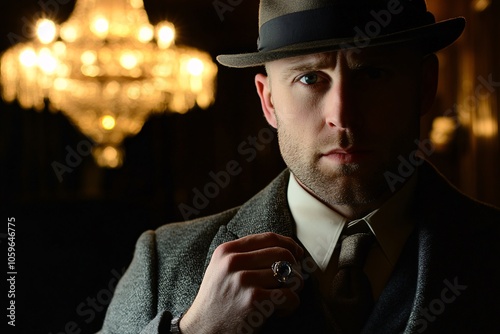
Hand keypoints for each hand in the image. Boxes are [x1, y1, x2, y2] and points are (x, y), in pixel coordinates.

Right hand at [180, 232, 303, 333]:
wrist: (202, 329)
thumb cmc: (217, 300)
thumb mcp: (221, 268)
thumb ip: (244, 254)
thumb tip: (284, 248)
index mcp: (227, 251)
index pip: (269, 237)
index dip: (289, 244)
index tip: (297, 254)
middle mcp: (233, 262)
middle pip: (283, 254)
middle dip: (295, 268)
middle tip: (292, 282)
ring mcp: (243, 280)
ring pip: (289, 275)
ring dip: (293, 289)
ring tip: (283, 299)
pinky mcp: (254, 300)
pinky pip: (289, 296)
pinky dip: (291, 305)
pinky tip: (280, 311)